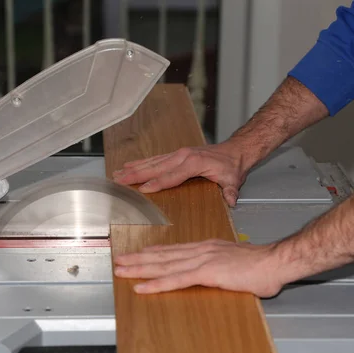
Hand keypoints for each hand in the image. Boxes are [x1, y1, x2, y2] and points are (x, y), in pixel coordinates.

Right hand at [112, 143, 247, 205]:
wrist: (235, 151)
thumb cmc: (232, 166)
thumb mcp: (234, 180)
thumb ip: (231, 191)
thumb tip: (232, 200)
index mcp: (195, 163)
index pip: (172, 176)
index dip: (158, 183)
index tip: (144, 189)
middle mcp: (184, 156)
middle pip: (156, 167)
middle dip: (136, 174)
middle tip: (119, 180)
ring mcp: (179, 154)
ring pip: (153, 161)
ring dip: (134, 167)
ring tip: (118, 173)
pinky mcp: (177, 154)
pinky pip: (156, 158)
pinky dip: (142, 162)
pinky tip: (130, 166)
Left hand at [113, 239, 286, 296]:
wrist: (274, 262)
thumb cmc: (261, 265)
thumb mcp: (236, 263)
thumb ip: (222, 267)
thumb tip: (217, 274)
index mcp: (207, 248)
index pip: (174, 250)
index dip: (153, 252)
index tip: (139, 253)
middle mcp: (201, 250)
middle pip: (163, 255)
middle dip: (139, 258)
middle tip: (119, 260)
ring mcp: (202, 260)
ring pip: (164, 265)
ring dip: (140, 268)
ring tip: (122, 270)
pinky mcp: (207, 272)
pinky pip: (176, 279)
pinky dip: (157, 283)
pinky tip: (143, 287)